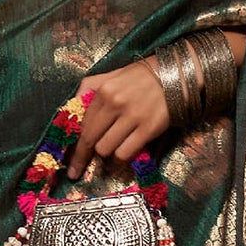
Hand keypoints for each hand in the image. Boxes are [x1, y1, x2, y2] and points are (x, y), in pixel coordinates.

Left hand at [66, 60, 169, 175]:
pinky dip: (120, 159)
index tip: (70, 159)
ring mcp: (132, 117)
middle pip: (90, 139)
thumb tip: (71, 108)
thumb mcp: (111, 76)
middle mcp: (115, 103)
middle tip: (77, 170)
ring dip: (105, 155)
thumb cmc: (141, 77)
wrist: (175, 75)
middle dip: (82, 157)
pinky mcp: (148, 129)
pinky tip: (122, 157)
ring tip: (110, 154)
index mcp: (103, 91)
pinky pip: (125, 153)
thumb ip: (89, 88)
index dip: (73, 144)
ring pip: (105, 149)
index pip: (81, 124)